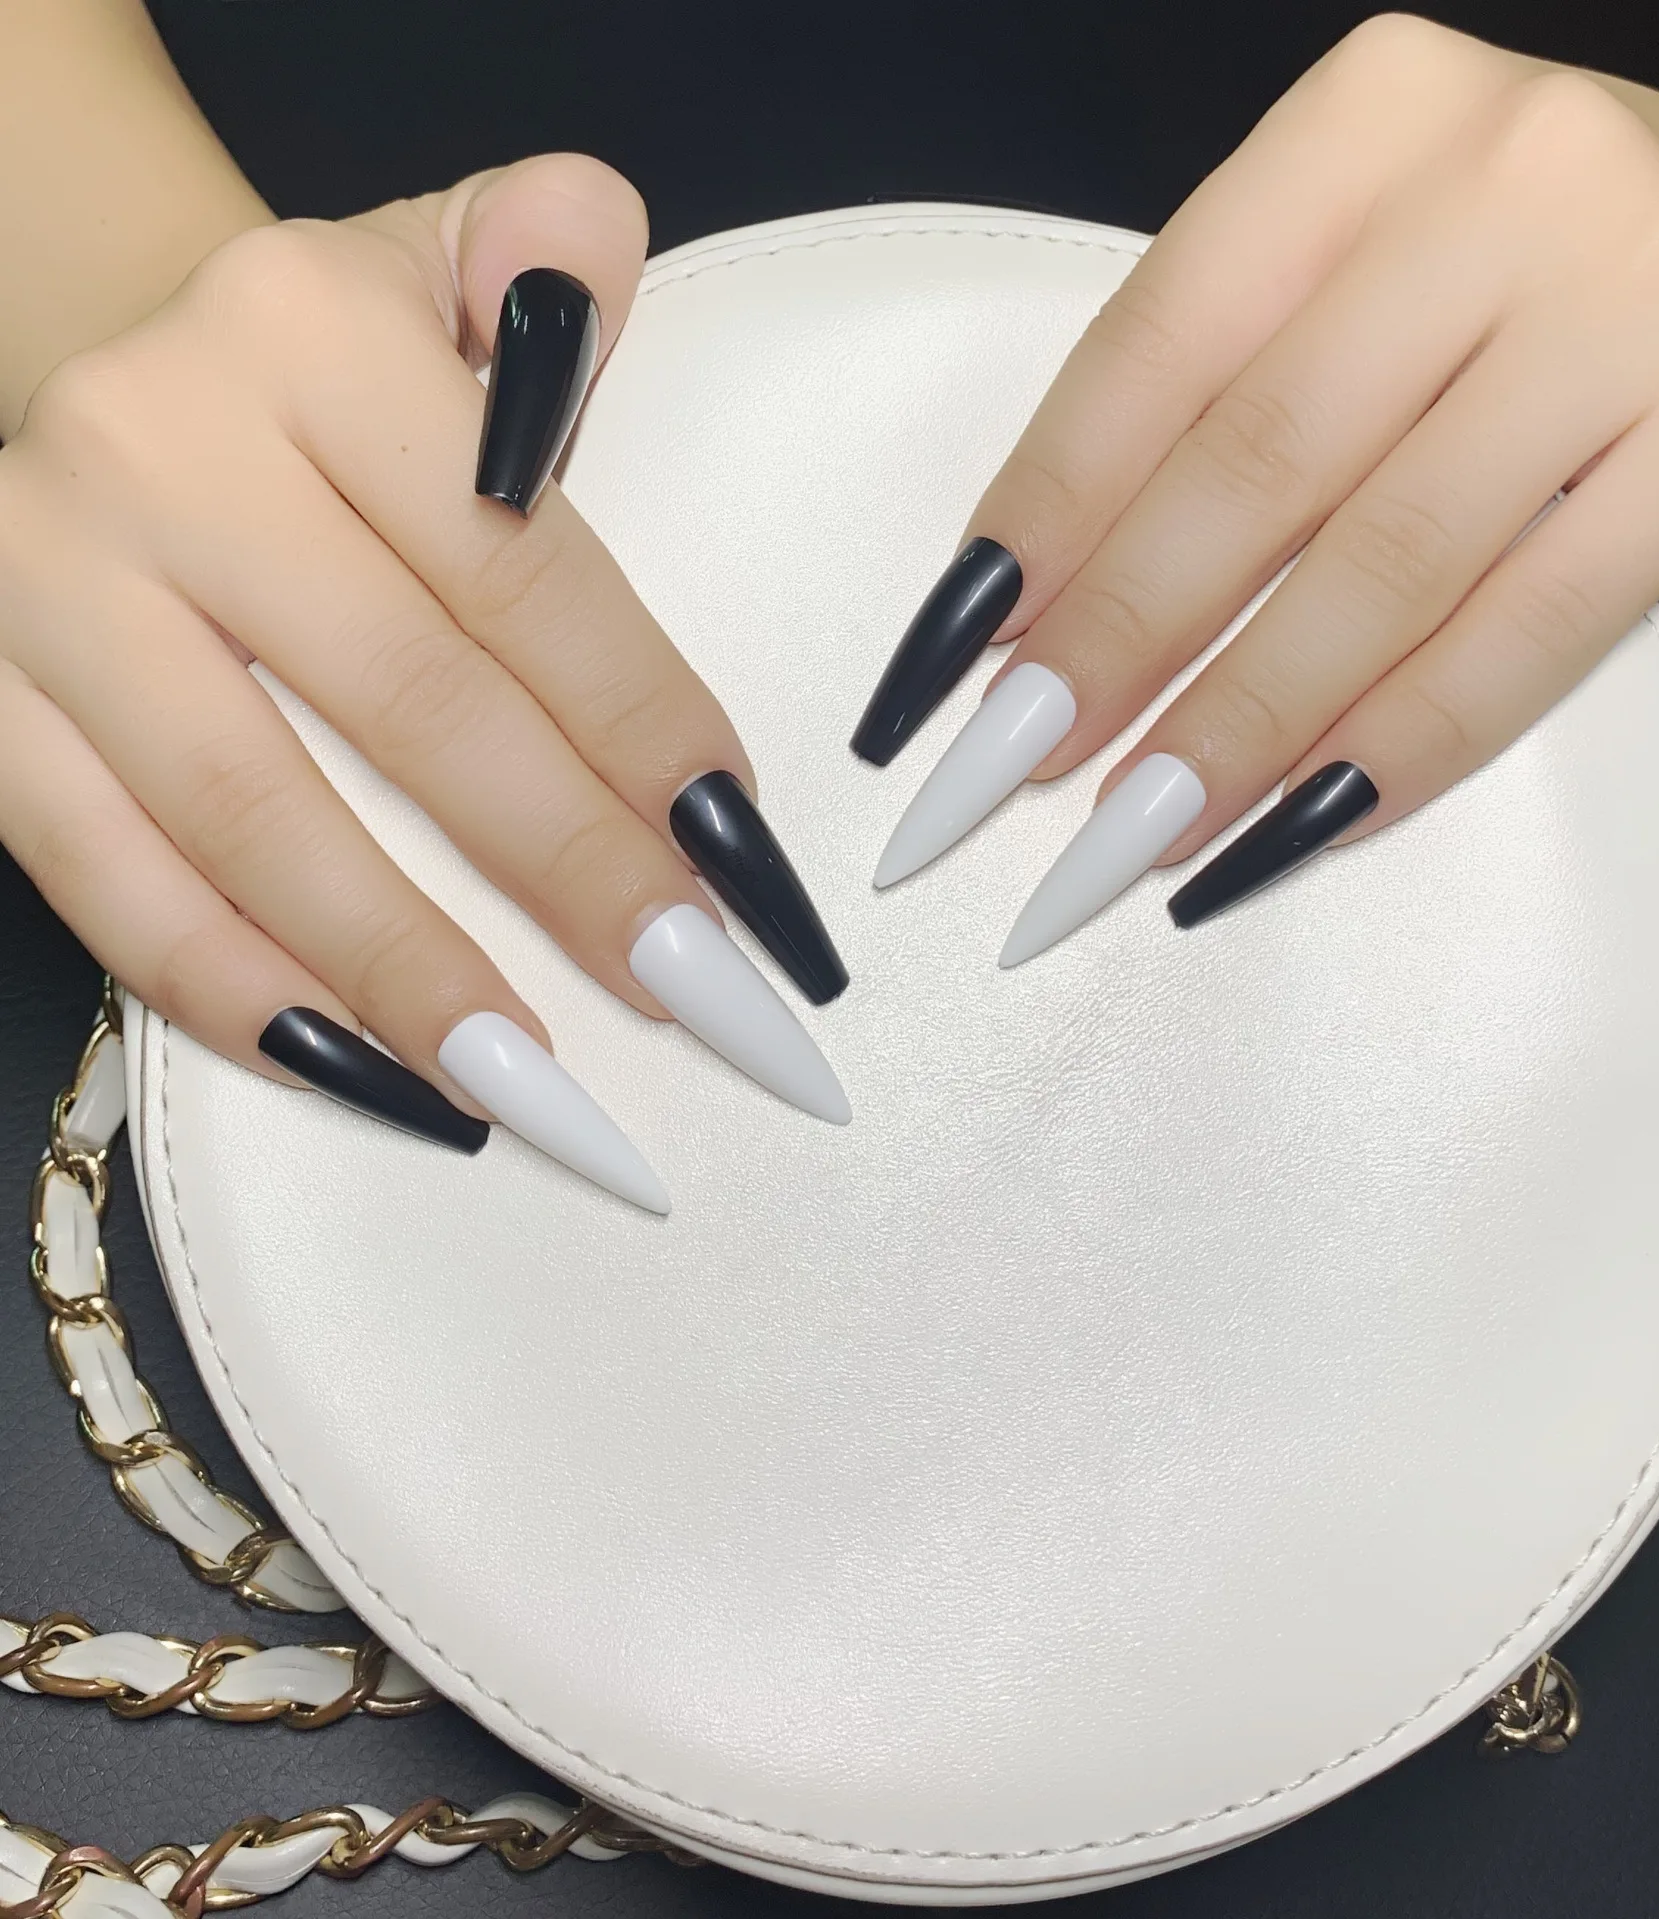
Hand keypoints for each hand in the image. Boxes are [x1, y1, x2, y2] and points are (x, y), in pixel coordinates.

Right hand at [0, 155, 847, 1209]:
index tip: (742, 863)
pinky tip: (354, 1068)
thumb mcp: (438, 257)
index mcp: (312, 337)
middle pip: (412, 706)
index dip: (643, 730)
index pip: (525, 573)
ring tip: (535, 1086)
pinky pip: (100, 874)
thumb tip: (593, 268)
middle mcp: (161, 449)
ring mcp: (44, 581)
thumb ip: (550, 247)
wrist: (97, 352)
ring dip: (406, 972)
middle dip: (571, 871)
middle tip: (694, 994)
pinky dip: (229, 988)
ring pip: (249, 818)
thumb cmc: (318, 357)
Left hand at [856, 13, 1658, 955]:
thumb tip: (1045, 608)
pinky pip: (1535, 630)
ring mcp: (1631, 304)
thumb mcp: (1361, 254)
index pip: (1154, 351)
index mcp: (1362, 125)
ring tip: (1136, 834)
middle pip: (1257, 465)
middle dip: (1117, 645)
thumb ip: (1223, 388)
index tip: (954, 665)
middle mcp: (1496, 188)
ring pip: (1386, 564)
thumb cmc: (1527, 255)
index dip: (1044, 523)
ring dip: (1242, 724)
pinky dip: (1405, 743)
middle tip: (1017, 777)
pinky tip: (1303, 824)